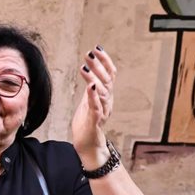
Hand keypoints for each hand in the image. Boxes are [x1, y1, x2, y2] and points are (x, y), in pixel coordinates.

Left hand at [72, 47, 116, 164]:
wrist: (88, 145)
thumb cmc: (87, 123)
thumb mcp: (88, 101)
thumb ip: (90, 87)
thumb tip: (89, 69)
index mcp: (105, 95)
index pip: (109, 74)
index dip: (104, 61)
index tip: (96, 48)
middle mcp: (107, 101)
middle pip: (106, 80)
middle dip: (98, 65)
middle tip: (89, 54)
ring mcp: (102, 111)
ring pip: (102, 91)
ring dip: (94, 78)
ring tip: (85, 67)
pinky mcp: (95, 121)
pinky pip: (96, 107)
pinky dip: (93, 97)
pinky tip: (90, 87)